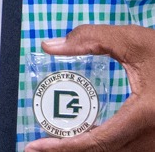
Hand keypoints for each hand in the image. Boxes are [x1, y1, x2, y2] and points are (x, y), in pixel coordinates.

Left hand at [24, 25, 154, 150]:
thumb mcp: (132, 40)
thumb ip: (89, 38)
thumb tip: (49, 46)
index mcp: (146, 116)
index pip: (100, 141)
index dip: (64, 147)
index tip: (35, 147)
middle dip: (70, 151)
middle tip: (38, 146)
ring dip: (89, 148)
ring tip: (56, 140)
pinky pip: (130, 147)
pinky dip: (107, 144)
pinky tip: (87, 134)